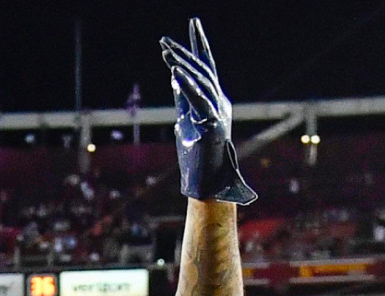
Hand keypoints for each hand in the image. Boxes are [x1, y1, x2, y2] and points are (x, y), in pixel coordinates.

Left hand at [160, 18, 255, 204]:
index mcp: (215, 100)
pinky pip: (199, 101)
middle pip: (203, 69)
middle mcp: (220, 103)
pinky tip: (175, 72)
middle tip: (164, 40)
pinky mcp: (211, 126)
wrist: (205, 182)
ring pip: (201, 81)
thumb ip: (183, 98)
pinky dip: (187, 85)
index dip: (199, 45)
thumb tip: (175, 77)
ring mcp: (218, 113)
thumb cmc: (196, 155)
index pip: (207, 67)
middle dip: (184, 52)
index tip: (192, 23)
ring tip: (165, 51)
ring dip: (182, 64)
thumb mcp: (185, 119)